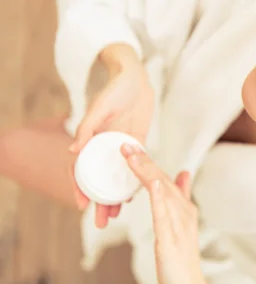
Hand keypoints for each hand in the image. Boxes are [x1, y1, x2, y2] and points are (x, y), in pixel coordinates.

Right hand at [68, 44, 153, 227]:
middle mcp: (104, 145)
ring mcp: (121, 145)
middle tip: (101, 221)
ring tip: (116, 214)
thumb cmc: (114, 89)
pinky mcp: (137, 141)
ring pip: (116, 176)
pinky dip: (133, 179)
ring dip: (116, 195)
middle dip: (99, 201)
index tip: (82, 204)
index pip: (82, 169)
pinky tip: (135, 194)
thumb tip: (73, 150)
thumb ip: (87, 127)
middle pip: (100, 178)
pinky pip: (135, 165)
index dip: (80, 187)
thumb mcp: (100, 106)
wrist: (136, 78)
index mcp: (91, 139)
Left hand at [121, 144, 205, 283]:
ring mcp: (178, 227)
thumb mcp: (181, 226)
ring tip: (133, 157)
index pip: (165, 180)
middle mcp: (184, 214)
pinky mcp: (170, 241)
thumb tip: (184, 173)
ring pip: (162, 194)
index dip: (149, 162)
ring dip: (147, 173)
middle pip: (162, 182)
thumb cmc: (182, 259)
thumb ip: (182, 198)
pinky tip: (151, 184)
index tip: (134, 146)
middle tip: (128, 145)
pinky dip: (158, 199)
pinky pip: (163, 217)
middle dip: (145, 162)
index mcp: (184, 209)